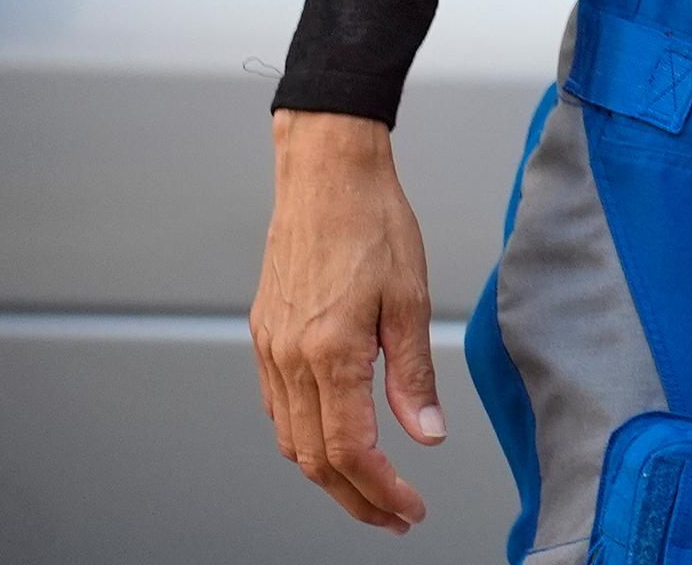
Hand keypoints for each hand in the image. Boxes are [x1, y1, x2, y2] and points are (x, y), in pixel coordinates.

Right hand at [252, 111, 447, 531]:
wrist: (325, 174)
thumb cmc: (373, 222)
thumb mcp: (412, 297)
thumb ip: (415, 375)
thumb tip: (427, 436)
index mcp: (329, 352)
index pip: (352, 450)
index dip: (382, 490)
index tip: (411, 509)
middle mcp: (290, 358)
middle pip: (314, 459)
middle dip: (355, 498)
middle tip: (394, 517)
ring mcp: (270, 349)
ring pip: (291, 439)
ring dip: (329, 474)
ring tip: (371, 489)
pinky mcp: (264, 336)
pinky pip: (279, 408)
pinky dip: (306, 438)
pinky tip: (335, 439)